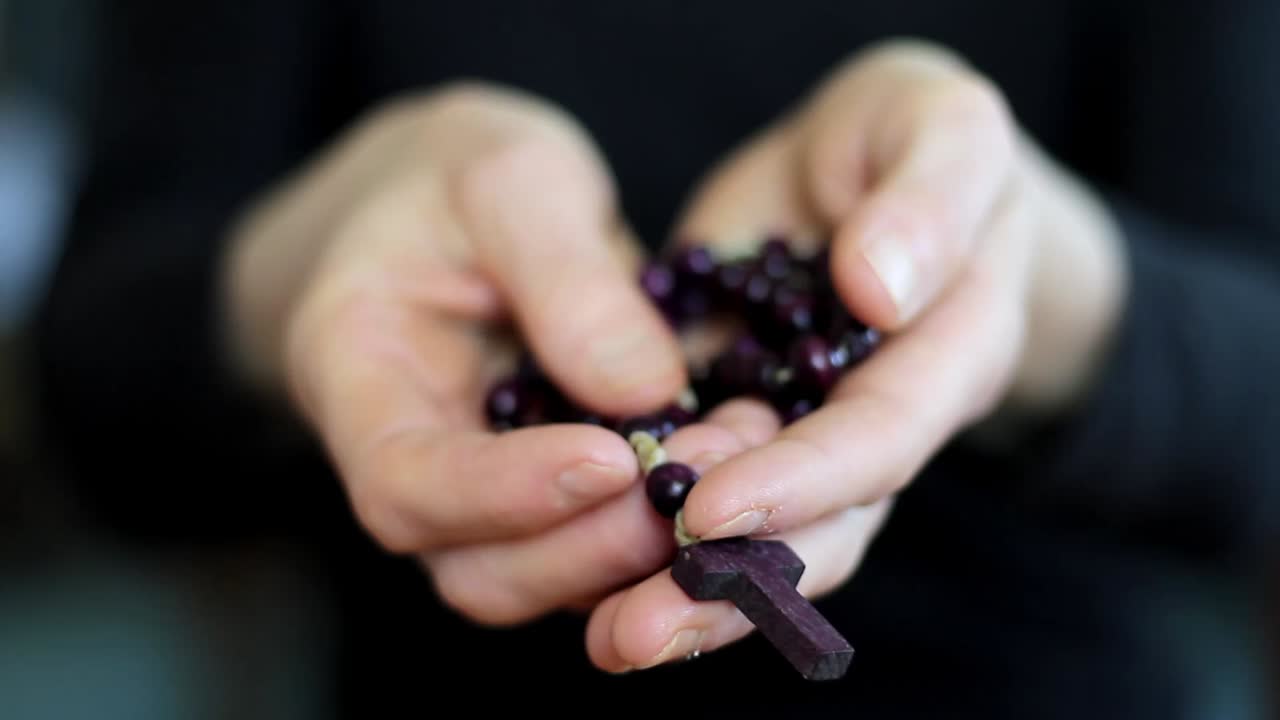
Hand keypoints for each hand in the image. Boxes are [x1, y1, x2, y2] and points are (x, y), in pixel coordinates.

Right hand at [220, 83, 693, 623]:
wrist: (454, 200)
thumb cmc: (459, 172)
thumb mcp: (509, 177)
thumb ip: (563, 274)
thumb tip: (644, 390)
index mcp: (355, 376)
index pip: (403, 484)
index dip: (502, 494)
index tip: (610, 458)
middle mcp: (409, 462)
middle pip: (477, 570)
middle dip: (593, 544)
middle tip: (702, 477)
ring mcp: (477, 496)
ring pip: (545, 580)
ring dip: (644, 549)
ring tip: (736, 466)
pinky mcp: (545, 498)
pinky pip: (599, 546)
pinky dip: (669, 527)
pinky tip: (740, 463)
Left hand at [584, 39, 1126, 670]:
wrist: (868, 161)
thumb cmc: (914, 133)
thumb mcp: (943, 125)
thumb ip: (930, 197)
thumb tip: (879, 292)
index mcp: (950, 352)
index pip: (883, 435)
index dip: (804, 481)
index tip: (711, 512)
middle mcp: (886, 418)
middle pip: (827, 526)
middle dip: (736, 584)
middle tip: (637, 633)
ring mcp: (812, 433)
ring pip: (770, 539)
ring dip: (692, 595)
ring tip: (613, 642)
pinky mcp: (745, 424)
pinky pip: (709, 496)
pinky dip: (656, 541)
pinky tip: (589, 581)